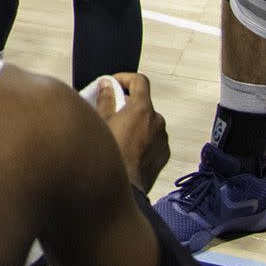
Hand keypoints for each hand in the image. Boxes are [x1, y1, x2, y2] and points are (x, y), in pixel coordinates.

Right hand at [93, 72, 167, 192]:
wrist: (123, 187)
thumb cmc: (109, 154)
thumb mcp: (100, 122)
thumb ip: (106, 99)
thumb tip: (107, 85)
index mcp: (142, 109)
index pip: (140, 81)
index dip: (125, 78)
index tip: (113, 84)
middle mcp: (157, 121)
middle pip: (143, 104)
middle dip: (127, 105)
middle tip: (110, 113)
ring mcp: (163, 139)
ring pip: (148, 123)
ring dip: (135, 123)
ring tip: (118, 135)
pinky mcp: (164, 155)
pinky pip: (153, 140)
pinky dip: (142, 139)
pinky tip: (127, 150)